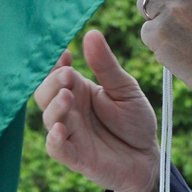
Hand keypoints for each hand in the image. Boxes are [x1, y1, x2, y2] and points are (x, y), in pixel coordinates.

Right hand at [33, 29, 160, 191]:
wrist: (148, 158)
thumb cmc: (134, 121)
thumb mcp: (125, 88)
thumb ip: (106, 66)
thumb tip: (91, 33)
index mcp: (78, 90)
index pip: (55, 73)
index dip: (54, 63)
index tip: (66, 53)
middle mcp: (69, 110)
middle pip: (44, 93)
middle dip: (52, 83)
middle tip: (68, 75)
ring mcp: (70, 133)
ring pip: (48, 118)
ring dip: (55, 106)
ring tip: (68, 96)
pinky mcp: (75, 157)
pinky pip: (56, 148)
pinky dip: (54, 139)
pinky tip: (60, 129)